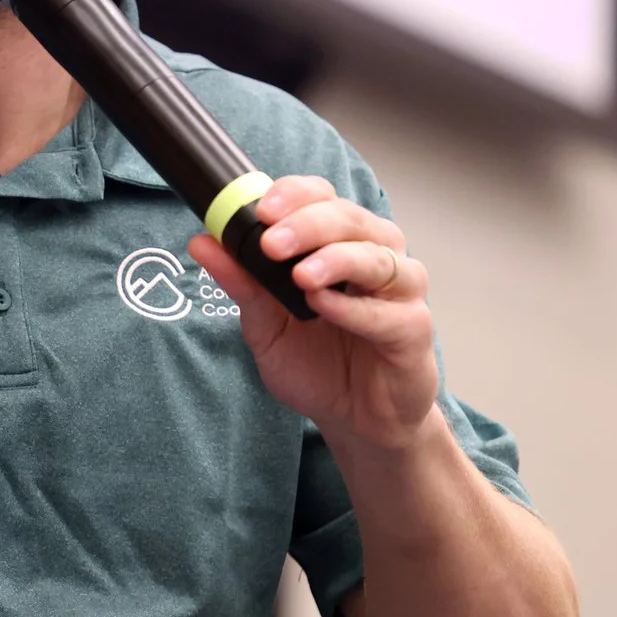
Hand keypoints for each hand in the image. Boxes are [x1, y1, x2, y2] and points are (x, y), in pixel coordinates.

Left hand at [187, 175, 440, 452]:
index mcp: (339, 244)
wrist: (354, 421)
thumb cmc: (317, 364)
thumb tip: (202, 241)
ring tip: (300, 275)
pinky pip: (390, 312)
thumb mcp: (265, 323)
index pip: (323, 198)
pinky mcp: (414, 331)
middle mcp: (375, 257)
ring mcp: (401, 293)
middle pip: (351, 220)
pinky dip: (356, 308)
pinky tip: (324, 306)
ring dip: (336, 259)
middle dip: (308, 225)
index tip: (261, 209)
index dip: (295, 196)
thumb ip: (242, 282)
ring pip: (378, 258)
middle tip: (272, 242)